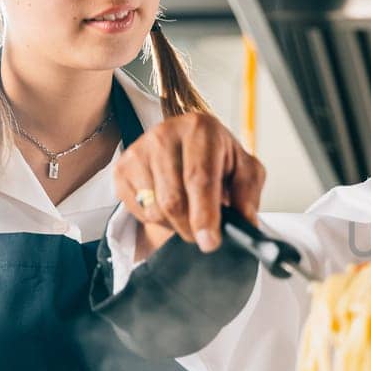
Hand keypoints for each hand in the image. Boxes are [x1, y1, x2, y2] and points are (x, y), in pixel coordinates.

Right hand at [113, 113, 265, 252]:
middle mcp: (165, 134)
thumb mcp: (245, 169)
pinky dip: (156, 218)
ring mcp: (139, 150)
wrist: (187, 145)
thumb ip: (248, 194)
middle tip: (204, 237)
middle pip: (173, 200)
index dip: (205, 215)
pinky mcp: (122, 167)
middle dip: (190, 228)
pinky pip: (138, 210)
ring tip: (189, 211)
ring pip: (155, 209)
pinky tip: (168, 203)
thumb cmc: (218, 158)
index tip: (209, 242)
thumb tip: (246, 222)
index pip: (199, 178)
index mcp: (201, 129)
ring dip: (175, 224)